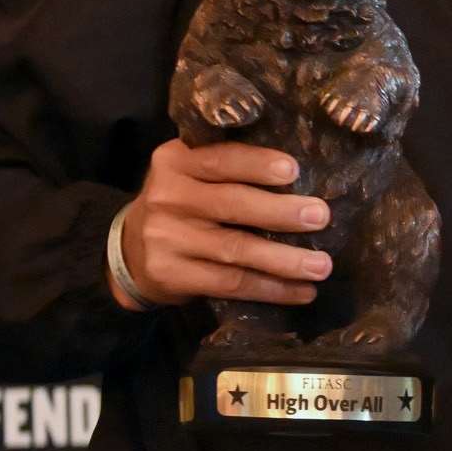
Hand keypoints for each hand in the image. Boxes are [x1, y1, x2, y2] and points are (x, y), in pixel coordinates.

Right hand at [109, 139, 331, 311]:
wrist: (130, 251)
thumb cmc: (182, 203)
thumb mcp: (191, 173)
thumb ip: (230, 167)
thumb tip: (302, 177)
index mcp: (175, 161)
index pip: (220, 159)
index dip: (257, 164)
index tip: (294, 170)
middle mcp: (167, 197)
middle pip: (232, 204)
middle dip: (280, 212)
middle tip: (321, 217)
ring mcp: (167, 238)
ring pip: (235, 250)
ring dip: (284, 260)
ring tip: (321, 265)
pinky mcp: (172, 275)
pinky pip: (230, 283)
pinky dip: (271, 288)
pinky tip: (301, 291)